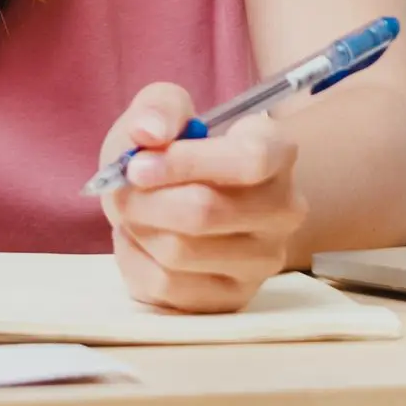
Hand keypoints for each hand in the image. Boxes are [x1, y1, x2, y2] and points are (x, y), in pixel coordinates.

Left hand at [99, 83, 305, 312]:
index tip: (137, 165)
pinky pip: (167, 286)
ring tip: (134, 214)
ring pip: (181, 251)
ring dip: (138, 230)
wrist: (174, 203)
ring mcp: (265, 260)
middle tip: (120, 191)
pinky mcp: (235, 298)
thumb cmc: (172, 154)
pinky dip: (135, 261)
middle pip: (205, 211)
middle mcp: (284, 209)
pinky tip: (139, 242)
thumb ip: (159, 107)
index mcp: (278, 151)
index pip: (249, 160)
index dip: (185, 163)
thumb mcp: (163, 112)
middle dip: (145, 201)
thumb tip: (149, 132)